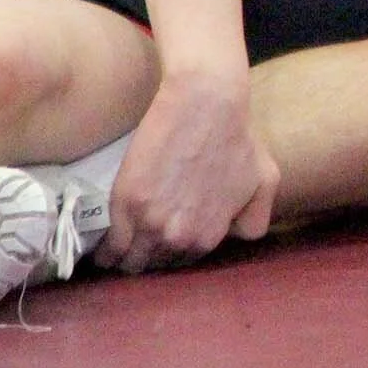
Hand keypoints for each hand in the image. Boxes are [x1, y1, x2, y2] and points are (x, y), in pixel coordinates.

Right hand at [95, 70, 280, 272]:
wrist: (205, 103)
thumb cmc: (238, 136)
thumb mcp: (264, 181)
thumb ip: (254, 218)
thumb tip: (232, 237)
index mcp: (208, 237)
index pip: (183, 262)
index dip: (173, 252)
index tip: (164, 242)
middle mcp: (178, 238)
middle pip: (155, 264)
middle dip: (151, 256)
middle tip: (142, 244)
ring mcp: (148, 223)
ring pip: (130, 262)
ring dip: (126, 259)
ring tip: (119, 252)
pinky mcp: (124, 203)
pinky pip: (109, 247)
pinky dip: (105, 252)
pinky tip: (103, 252)